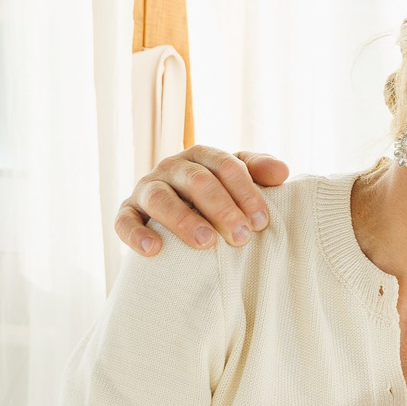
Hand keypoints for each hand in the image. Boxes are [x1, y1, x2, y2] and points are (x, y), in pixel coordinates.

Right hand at [116, 146, 290, 254]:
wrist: (174, 216)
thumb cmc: (215, 197)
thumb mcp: (237, 180)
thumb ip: (258, 170)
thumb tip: (282, 173)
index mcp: (201, 156)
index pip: (225, 165)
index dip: (245, 192)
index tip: (260, 223)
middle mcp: (172, 167)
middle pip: (196, 180)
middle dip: (221, 208)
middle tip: (241, 238)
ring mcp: (146, 188)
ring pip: (160, 198)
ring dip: (184, 220)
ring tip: (205, 243)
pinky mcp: (127, 211)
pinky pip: (125, 221)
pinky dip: (136, 235)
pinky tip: (154, 250)